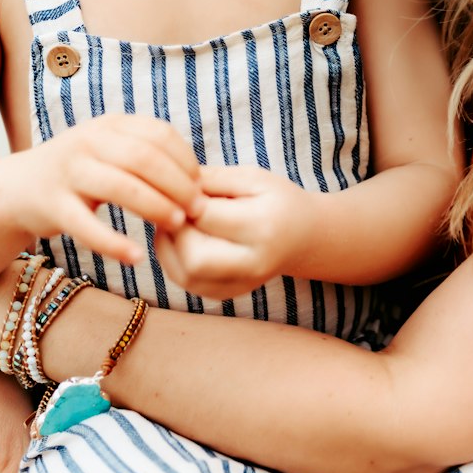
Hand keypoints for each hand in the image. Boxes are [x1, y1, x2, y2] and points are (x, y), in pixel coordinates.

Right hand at [3, 114, 201, 265]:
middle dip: (177, 184)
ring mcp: (68, 172)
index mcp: (109, 126)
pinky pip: (87, 226)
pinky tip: (136, 257)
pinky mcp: (52, 205)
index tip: (201, 186)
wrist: (17, 188)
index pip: (159, 134)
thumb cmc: (80, 173)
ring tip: (176, 225)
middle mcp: (88, 142)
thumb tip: (198, 178)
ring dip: (155, 207)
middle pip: (144, 158)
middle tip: (196, 210)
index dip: (186, 160)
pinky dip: (114, 243)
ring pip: (120, 187)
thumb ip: (147, 155)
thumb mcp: (111, 150)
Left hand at [157, 165, 311, 298]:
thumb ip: (213, 178)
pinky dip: (174, 259)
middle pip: (193, 257)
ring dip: (170, 245)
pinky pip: (185, 282)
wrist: (303, 237)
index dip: (185, 199)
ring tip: (179, 221)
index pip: (205, 216)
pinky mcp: (225, 294)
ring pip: (183, 275)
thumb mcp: (253, 177)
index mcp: (262, 227)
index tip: (184, 187)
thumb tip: (172, 184)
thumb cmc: (277, 201)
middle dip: (175, 229)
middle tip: (178, 207)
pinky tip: (183, 239)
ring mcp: (238, 285)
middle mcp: (252, 264)